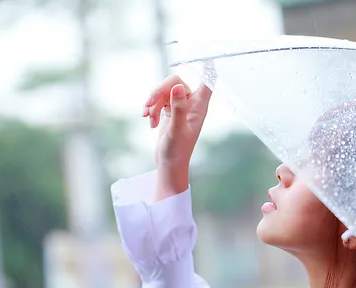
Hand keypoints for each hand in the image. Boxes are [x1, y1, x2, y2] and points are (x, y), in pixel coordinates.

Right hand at [143, 74, 211, 199]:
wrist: (169, 165)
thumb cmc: (177, 151)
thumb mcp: (176, 130)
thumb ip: (177, 108)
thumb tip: (176, 87)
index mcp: (199, 106)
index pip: (208, 81)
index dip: (208, 67)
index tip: (209, 55)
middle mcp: (191, 104)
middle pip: (175, 82)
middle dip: (158, 91)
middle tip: (147, 104)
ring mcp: (180, 107)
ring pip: (163, 91)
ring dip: (152, 102)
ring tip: (146, 116)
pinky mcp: (169, 111)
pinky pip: (158, 101)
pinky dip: (151, 109)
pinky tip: (149, 123)